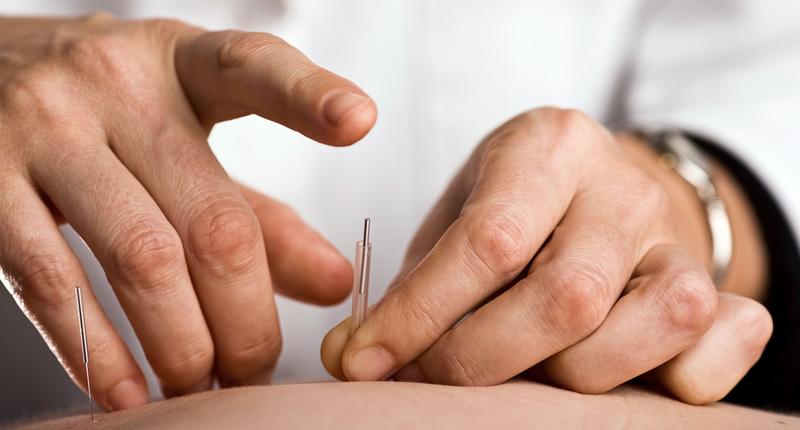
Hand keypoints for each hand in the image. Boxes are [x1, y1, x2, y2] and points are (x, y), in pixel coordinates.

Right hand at [0, 13, 375, 409]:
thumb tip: (337, 284)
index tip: (360, 122)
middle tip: (258, 370)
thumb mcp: (184, 141)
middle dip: (247, 317)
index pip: (251, 65)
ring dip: (183, 343)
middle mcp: (114, 83)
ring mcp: (42, 128)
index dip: (308, 94)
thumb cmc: (102, 120)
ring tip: (204, 389)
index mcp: (179, 64)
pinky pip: (52, 281)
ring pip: (143, 257)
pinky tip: (128, 393)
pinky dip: (99, 350)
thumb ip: (261, 214)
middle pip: (214, 219)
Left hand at [321, 107, 770, 403]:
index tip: (361, 362)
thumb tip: (354, 360)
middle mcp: (624, 191)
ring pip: (643, 332)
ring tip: (514, 371)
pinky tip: (619, 376)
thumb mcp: (457, 218)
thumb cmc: (512, 207)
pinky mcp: (716, 291)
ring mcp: (677, 243)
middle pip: (565, 298)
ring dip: (562, 378)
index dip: (417, 315)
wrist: (595, 188)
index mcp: (551, 147)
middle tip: (424, 378)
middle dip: (478, 360)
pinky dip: (675, 381)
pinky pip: (722, 348)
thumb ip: (417, 284)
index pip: (487, 241)